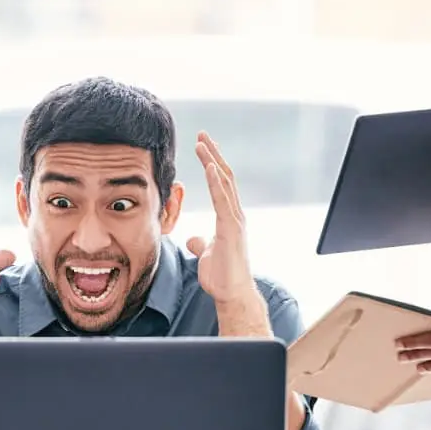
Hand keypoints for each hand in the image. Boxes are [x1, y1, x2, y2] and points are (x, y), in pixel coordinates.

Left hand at [186, 131, 254, 303]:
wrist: (232, 294)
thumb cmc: (222, 276)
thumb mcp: (207, 254)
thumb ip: (202, 243)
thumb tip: (195, 239)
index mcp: (229, 217)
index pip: (221, 184)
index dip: (213, 164)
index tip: (203, 147)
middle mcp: (235, 214)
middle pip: (224, 176)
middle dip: (213, 154)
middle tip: (202, 135)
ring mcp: (235, 220)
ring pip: (224, 183)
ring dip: (213, 161)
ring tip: (203, 143)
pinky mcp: (231, 228)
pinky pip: (223, 199)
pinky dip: (216, 181)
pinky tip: (209, 166)